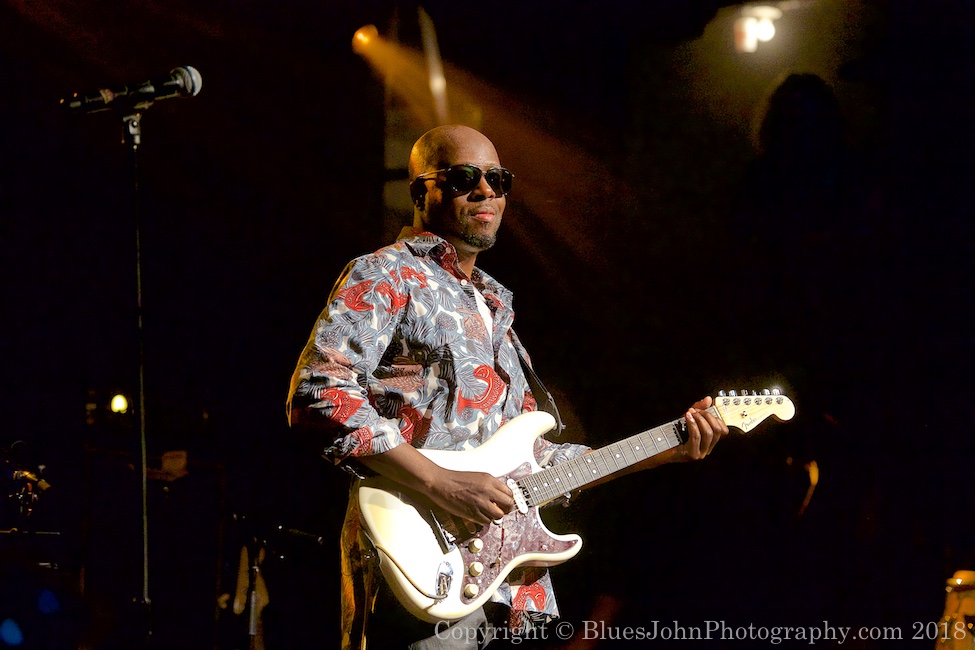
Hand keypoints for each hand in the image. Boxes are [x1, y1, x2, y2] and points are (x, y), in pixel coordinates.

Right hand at [358, 444, 513, 525]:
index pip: (509, 493)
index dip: (508, 499)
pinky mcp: (473, 513)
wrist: (441, 483)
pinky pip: (486, 521)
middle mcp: (488, 491)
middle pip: (508, 505)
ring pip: (498, 515)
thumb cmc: (456, 480)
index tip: (505, 502)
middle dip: (505, 509)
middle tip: (500, 509)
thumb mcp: (478, 477)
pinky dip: (485, 520)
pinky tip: (479, 515)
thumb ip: (491, 485)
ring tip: (488, 512)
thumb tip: (500, 495)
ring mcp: (481, 502)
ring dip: (495, 515)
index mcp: (490, 480)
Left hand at [678, 396, 727, 460]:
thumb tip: (708, 399)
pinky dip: (692, 424)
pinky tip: (688, 417)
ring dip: (700, 419)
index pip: (723, 431)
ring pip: (708, 433)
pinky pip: (696, 436)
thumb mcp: (688, 418)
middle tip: (696, 410)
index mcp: (709, 442)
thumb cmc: (674, 434)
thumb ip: (699, 408)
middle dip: (707, 416)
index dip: (715, 418)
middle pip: (717, 431)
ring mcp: (701, 453)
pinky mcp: (692, 454)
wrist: (660, 447)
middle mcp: (707, 449)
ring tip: (691, 413)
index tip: (703, 410)